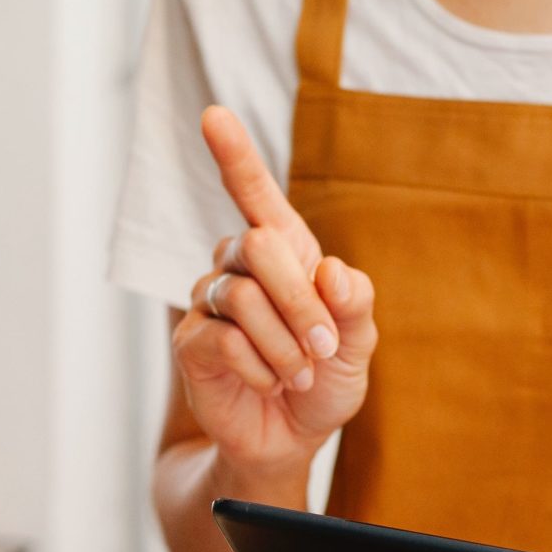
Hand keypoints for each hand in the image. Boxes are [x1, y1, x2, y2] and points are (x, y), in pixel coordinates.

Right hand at [173, 106, 377, 478]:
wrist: (292, 437)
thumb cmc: (325, 379)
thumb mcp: (359, 343)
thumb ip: (355, 304)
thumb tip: (332, 274)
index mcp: (284, 250)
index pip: (254, 192)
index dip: (234, 153)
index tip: (213, 114)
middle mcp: (239, 265)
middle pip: (258, 244)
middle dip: (302, 304)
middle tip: (324, 351)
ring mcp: (210, 302)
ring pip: (244, 296)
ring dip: (286, 344)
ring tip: (300, 374)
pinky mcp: (191, 342)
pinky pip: (225, 337)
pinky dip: (262, 366)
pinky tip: (270, 383)